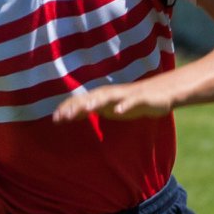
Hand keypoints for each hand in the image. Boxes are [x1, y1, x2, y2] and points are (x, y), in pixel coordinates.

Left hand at [50, 80, 173, 124]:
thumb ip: (89, 110)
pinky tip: (118, 111)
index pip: (81, 101)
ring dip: (97, 102)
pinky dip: (124, 105)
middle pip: (90, 98)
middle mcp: (110, 94)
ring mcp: (124, 95)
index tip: (55, 119)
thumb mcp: (106, 108)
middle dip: (77, 106)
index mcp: (101, 97)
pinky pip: (131, 102)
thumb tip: (68, 115)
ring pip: (108, 97)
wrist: (158, 94)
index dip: (68, 109)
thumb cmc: (128, 102)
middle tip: (63, 116)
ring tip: (86, 108)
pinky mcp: (140, 99)